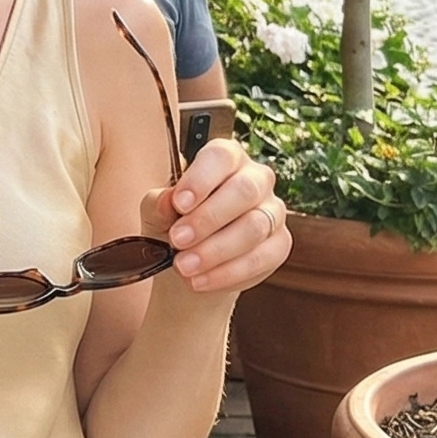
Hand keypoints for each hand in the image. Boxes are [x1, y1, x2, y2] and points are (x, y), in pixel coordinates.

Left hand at [143, 138, 288, 295]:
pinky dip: (228, 272)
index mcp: (225, 160)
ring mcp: (273, 211)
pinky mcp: (279, 244)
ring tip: (184, 266)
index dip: (201, 179)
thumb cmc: (174, 227)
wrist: (189, 267)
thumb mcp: (157, 213)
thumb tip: (167, 201)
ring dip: (215, 250)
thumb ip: (159, 203)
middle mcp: (255, 179)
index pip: (221, 157)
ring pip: (254, 226)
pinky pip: (262, 257)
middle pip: (244, 190)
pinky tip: (201, 280)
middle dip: (208, 219)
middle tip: (178, 241)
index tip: (179, 204)